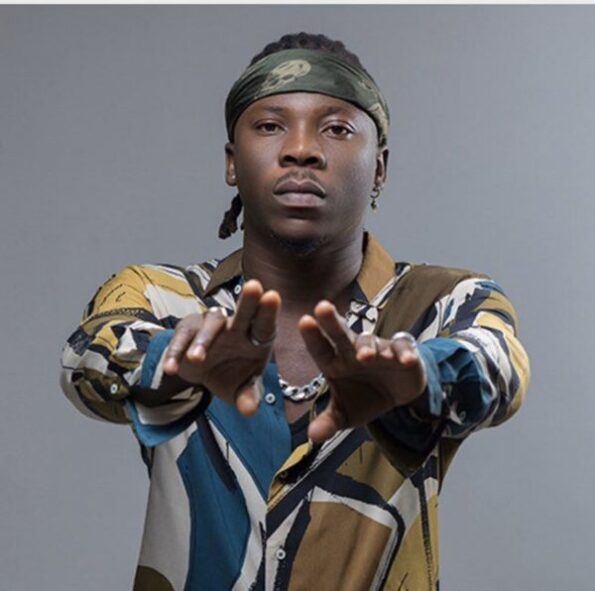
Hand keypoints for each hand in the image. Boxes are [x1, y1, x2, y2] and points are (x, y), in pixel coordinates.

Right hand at [163, 280, 279, 415]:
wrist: (202, 373)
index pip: (264, 324)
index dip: (269, 312)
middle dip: (249, 300)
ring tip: (197, 359)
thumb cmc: (230, 375)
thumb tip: (250, 410)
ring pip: (210, 325)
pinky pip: (181, 338)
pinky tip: (171, 369)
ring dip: (203, 340)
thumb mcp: (240, 390)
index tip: (273, 296)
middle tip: (255, 287)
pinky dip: (176, 353)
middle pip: (244, 311)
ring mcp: (210, 325)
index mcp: (254, 338)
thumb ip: (247, 397)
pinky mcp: (187, 329)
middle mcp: (235, 327)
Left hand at [298, 301, 426, 442]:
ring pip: (370, 341)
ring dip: (367, 347)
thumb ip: (329, 422)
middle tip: (322, 308)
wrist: (397, 395)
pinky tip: (405, 360)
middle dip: (331, 321)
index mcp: (335, 362)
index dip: (312, 336)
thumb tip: (313, 436)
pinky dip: (404, 352)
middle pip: (341, 333)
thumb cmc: (363, 396)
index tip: (304, 321)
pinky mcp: (403, 350)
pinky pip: (403, 347)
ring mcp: (378, 348)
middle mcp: (353, 351)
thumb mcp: (346, 414)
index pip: (320, 348)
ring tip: (365, 357)